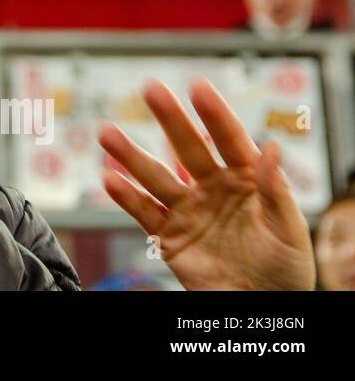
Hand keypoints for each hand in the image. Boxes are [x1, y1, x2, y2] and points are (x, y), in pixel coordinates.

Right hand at [98, 78, 315, 290]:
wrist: (260, 307)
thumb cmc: (286, 269)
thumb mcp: (289, 229)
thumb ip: (276, 191)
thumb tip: (272, 149)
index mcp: (246, 179)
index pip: (229, 139)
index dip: (214, 113)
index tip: (197, 87)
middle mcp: (212, 186)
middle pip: (186, 147)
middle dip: (169, 118)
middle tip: (150, 89)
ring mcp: (187, 209)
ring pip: (156, 176)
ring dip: (130, 155)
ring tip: (106, 133)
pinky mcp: (169, 234)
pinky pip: (144, 212)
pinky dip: (125, 197)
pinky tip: (109, 180)